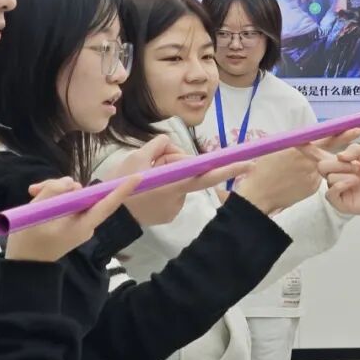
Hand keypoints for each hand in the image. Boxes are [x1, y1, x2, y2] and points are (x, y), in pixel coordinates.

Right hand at [7, 175, 141, 261]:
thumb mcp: (37, 214)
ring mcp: (77, 223)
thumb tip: (71, 182)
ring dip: (53, 191)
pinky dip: (52, 198)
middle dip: (61, 187)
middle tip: (35, 188)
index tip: (138, 177)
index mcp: (84, 225)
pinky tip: (35, 196)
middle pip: (83, 195)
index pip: (108, 205)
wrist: (23, 267)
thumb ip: (54, 192)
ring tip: (32, 193)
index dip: (122, 190)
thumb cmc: (29, 243)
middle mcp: (85, 223)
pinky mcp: (69, 222)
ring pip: (72, 196)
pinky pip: (65, 203)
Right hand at [103, 134, 253, 226]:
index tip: (251, 163)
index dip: (230, 168)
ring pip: (180, 180)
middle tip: (154, 161)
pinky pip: (173, 191)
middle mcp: (181, 197)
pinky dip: (164, 186)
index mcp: (175, 183)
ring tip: (145, 175)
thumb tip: (172, 145)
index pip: (208, 173)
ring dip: (168, 173)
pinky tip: (148, 188)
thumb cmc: (121, 185)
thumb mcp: (136, 157)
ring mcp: (176, 208)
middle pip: (190, 171)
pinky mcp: (170, 214)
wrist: (109, 214)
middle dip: (176, 161)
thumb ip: (160, 145)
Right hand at [232, 128, 359, 213]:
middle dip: (344, 141)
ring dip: (324, 163)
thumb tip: (303, 137)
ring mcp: (312, 177)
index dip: (340, 134)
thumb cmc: (261, 170)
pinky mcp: (312, 188)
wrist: (259, 196)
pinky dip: (312, 176)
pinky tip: (297, 179)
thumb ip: (293, 144)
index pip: (323, 140)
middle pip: (330, 150)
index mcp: (298, 151)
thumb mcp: (274, 150)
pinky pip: (317, 178)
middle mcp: (308, 163)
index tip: (355, 128)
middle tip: (358, 131)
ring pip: (323, 166)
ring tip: (308, 163)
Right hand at [311, 143, 359, 216]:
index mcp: (341, 163)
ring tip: (359, 177)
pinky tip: (354, 184)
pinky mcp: (339, 202)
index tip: (297, 142)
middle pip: (321, 165)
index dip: (308, 149)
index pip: (321, 155)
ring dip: (345, 174)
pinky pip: (330, 191)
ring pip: (328, 177)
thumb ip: (354, 149)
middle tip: (354, 166)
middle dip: (336, 164)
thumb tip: (338, 156)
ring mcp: (337, 189)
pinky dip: (342, 184)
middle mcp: (336, 175)